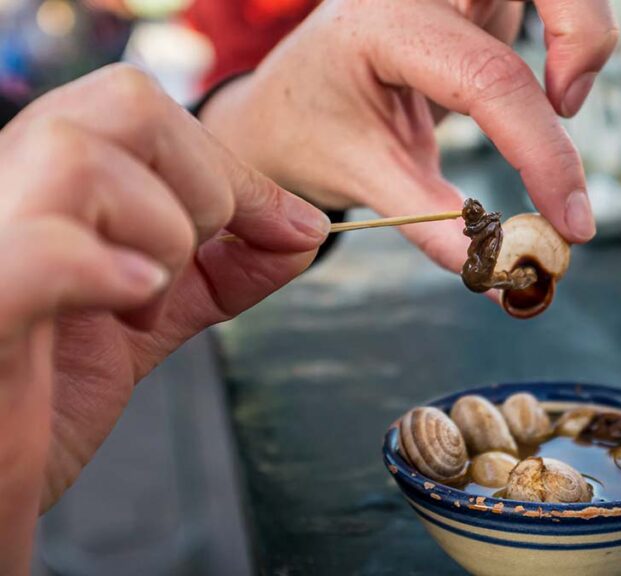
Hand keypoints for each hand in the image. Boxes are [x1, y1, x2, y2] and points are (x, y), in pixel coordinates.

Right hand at [0, 64, 327, 572]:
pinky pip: (42, 248)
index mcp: (36, 181)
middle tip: (187, 269)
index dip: (233, 167)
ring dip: (159, 236)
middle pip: (127, 102)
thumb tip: (304, 229)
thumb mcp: (145, 322)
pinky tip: (129, 302)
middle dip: (205, 186)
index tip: (287, 228)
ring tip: (137, 310)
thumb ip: (220, 272)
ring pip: (84, 157)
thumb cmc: (36, 399)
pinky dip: (106, 269)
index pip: (144, 107)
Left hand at [199, 0, 617, 273]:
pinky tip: (543, 85)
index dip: (544, 153)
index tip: (571, 219)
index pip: (490, 80)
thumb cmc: (308, 133)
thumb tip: (509, 281)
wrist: (280, 103)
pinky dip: (565, 40)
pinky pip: (545, 7)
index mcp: (385, 25)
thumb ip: (438, 230)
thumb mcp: (367, 179)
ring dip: (577, 34)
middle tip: (571, 102)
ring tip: (560, 97)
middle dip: (583, 30)